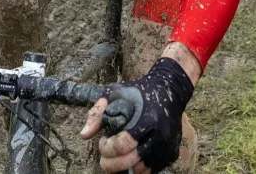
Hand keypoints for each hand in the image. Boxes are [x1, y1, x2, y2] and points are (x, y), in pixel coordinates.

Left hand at [80, 58, 194, 172]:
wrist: (169, 90)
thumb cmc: (138, 92)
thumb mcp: (115, 94)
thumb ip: (98, 113)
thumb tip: (84, 135)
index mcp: (148, 119)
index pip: (123, 144)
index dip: (107, 148)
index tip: (102, 143)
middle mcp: (160, 136)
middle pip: (131, 161)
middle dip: (112, 164)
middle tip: (104, 159)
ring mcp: (167, 147)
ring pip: (141, 170)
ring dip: (125, 167)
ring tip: (118, 156)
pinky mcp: (171, 154)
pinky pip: (151, 170)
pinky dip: (138, 167)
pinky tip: (130, 157)